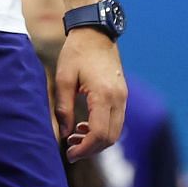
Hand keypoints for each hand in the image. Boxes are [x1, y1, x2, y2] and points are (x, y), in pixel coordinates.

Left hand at [54, 27, 126, 162]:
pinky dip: (103, 130)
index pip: (99, 134)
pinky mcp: (122, 95)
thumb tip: (64, 134)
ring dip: (97, 141)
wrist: (95, 32)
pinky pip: (117, 121)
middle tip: (70, 150)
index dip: (84, 149)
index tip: (69, 154)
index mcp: (104, 95)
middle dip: (91, 149)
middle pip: (110, 138)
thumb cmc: (76, 53)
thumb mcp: (63, 78)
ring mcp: (123, 97)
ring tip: (74, 138)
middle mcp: (118, 99)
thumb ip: (64, 108)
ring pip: (115, 132)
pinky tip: (85, 127)